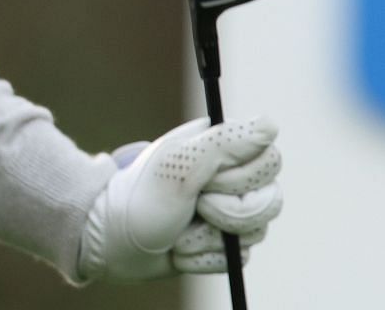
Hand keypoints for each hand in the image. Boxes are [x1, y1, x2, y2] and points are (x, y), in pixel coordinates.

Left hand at [77, 115, 283, 281]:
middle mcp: (234, 177)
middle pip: (269, 200)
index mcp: (225, 147)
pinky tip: (180, 248)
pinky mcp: (225, 243)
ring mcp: (231, 211)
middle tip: (193, 206)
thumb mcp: (179, 165)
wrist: (112, 242)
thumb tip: (271, 126)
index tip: (207, 182)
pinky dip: (204, 257)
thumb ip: (226, 143)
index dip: (242, 179)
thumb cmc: (141, 198)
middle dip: (225, 212)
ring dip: (209, 237)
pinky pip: (238, 258)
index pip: (271, 160)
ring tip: (179, 231)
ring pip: (256, 232)